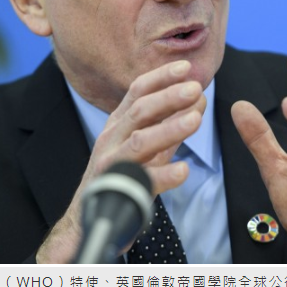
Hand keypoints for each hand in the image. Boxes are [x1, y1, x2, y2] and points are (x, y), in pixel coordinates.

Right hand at [37, 60, 204, 262]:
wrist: (87, 219)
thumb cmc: (121, 175)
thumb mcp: (147, 145)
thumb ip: (170, 123)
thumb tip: (198, 98)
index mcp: (119, 123)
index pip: (138, 92)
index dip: (161, 77)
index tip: (185, 67)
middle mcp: (112, 139)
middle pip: (139, 111)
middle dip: (168, 97)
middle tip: (195, 87)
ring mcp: (112, 164)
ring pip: (139, 142)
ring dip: (169, 128)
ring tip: (196, 119)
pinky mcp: (116, 192)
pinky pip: (141, 182)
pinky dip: (163, 175)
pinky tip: (183, 170)